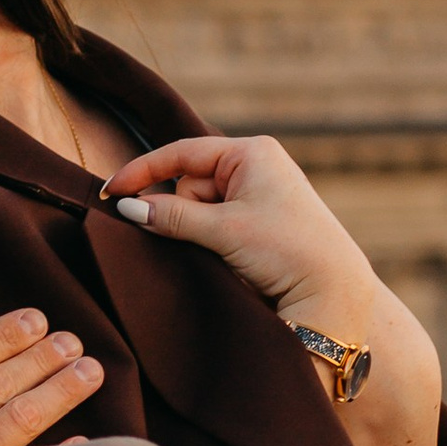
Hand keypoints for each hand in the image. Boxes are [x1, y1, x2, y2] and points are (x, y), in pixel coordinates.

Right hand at [98, 133, 377, 343]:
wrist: (334, 293)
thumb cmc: (288, 249)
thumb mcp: (225, 230)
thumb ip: (172, 216)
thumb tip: (128, 208)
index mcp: (251, 153)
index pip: (182, 153)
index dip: (143, 171)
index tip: (111, 192)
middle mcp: (255, 167)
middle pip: (188, 185)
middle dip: (183, 213)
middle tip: (207, 241)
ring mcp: (258, 195)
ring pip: (198, 210)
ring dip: (198, 233)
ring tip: (229, 255)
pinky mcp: (258, 224)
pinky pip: (214, 227)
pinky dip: (211, 243)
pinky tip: (230, 260)